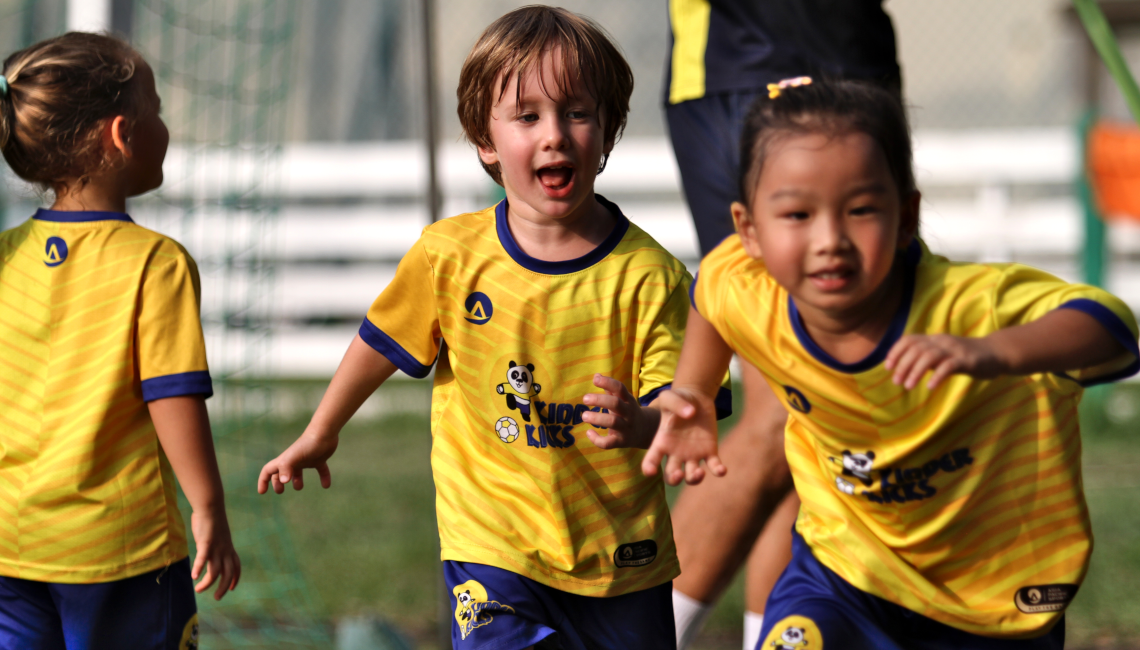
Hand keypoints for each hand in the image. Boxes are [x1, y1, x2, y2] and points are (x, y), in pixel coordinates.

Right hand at [189, 507, 240, 600]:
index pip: (236, 568)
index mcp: (229, 549)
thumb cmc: (212, 521)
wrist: (211, 507)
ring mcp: (216, 547)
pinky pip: (203, 559)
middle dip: (223, 588)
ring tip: (198, 590)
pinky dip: (199, 568)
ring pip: (215, 571)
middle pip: (228, 574)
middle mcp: (225, 550)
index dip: (235, 579)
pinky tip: (193, 576)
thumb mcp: (218, 537)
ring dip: (207, 583)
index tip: (231, 589)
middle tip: (217, 598)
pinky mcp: (206, 543)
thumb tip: (211, 552)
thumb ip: (216, 546)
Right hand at [257, 430, 338, 493]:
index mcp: (284, 460)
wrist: (324, 433)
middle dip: (278, 482)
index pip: (268, 470)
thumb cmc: (307, 444)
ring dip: (297, 481)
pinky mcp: (319, 459)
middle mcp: (294, 460)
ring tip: (299, 487)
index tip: (262, 492)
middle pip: (281, 472)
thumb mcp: (294, 456)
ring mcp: (306, 459)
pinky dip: (324, 478)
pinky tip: (326, 485)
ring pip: (298, 472)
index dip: (263, 481)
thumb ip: (286, 468)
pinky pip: (321, 470)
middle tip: (280, 491)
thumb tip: (284, 481)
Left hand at [583, 375, 659, 449]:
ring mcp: (626, 428)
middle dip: (600, 400)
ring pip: (613, 422)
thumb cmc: (628, 412)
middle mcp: (628, 413)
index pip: (620, 388)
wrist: (645, 431)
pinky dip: (597, 439)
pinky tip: (589, 432)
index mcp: (628, 400)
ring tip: (584, 415)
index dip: (608, 383)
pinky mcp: (621, 442)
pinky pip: (609, 443)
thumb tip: (596, 375)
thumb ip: (610, 389)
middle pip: (616, 404)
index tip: (595, 380)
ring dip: (597, 418)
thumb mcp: (624, 399)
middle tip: (585, 398)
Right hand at [642, 387, 725, 485]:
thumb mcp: (670, 396)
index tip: (651, 471)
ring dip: (694, 479)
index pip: (651, 461)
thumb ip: (676, 404)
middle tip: (679, 473)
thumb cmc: (679, 398)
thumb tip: (689, 413)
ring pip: (691, 477)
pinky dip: (718, 471)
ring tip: (699, 471)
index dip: (649, 468)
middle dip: (674, 479)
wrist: (697, 398)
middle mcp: (676, 453)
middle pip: (671, 476)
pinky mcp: (709, 451)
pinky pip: (714, 467)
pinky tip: (722, 470)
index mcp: (662, 442)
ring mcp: (693, 455)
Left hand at [885, 334, 1004, 389]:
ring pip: (929, 356)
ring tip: (908, 386)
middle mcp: (942, 341)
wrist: (996, 353)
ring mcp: (955, 350)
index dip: (896, 351)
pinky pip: (949, 366)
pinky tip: (929, 387)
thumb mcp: (943, 354)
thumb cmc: (965, 356)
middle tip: (896, 382)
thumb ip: (926, 357)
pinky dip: (937, 376)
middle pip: (916, 349)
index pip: (909, 339)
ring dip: (915, 371)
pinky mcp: (967, 360)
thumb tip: (904, 368)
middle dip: (903, 365)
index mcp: (934, 339)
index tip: (888, 366)